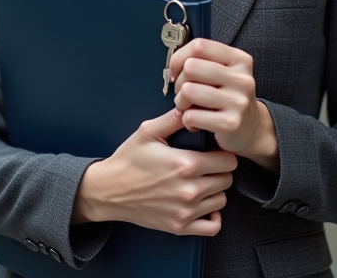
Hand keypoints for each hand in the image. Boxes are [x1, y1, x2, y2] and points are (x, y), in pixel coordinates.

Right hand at [72, 108, 236, 235]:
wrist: (109, 190)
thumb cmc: (127, 161)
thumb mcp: (147, 132)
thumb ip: (173, 119)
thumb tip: (192, 108)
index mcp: (185, 164)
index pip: (227, 160)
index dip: (222, 152)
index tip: (213, 151)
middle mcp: (189, 190)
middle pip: (227, 180)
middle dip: (220, 170)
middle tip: (207, 165)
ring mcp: (185, 211)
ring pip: (221, 200)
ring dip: (215, 191)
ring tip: (201, 182)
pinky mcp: (180, 227)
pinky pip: (212, 227)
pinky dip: (212, 217)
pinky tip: (203, 205)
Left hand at [169, 39, 278, 170]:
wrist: (252, 128)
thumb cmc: (228, 96)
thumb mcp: (224, 73)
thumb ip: (202, 61)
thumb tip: (173, 64)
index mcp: (239, 60)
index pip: (199, 46)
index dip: (179, 58)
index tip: (177, 71)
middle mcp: (241, 78)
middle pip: (191, 67)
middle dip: (179, 82)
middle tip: (184, 93)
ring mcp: (238, 101)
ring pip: (188, 91)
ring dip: (181, 102)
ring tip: (189, 108)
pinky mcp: (231, 123)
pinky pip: (191, 116)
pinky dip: (187, 121)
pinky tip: (196, 123)